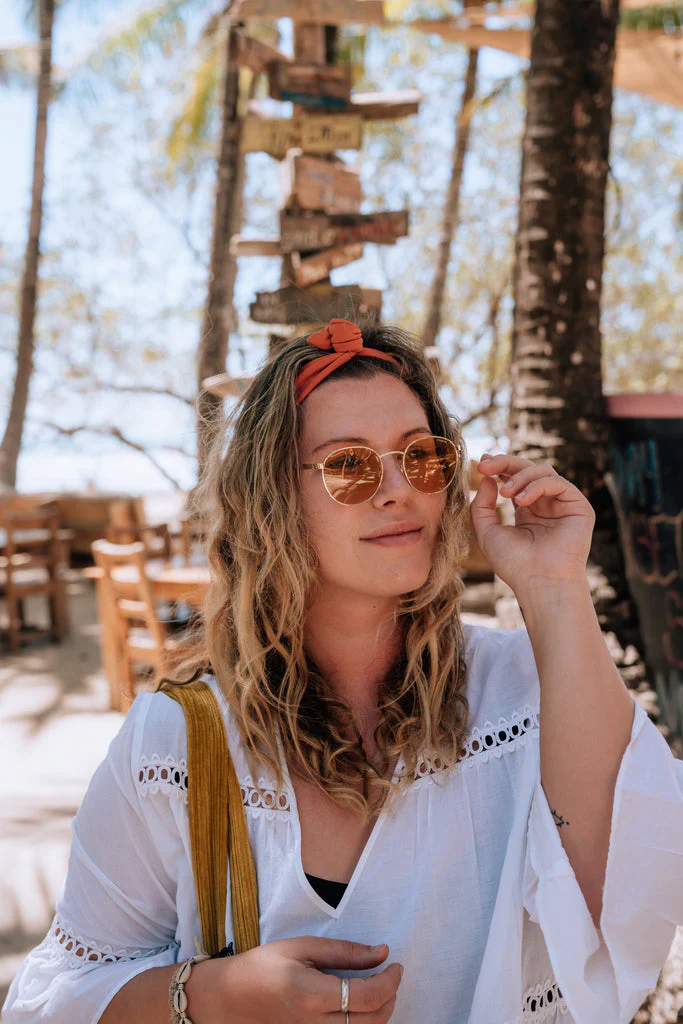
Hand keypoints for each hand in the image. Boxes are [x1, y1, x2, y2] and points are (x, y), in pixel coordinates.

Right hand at [187, 936, 402, 1022]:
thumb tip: (381, 953)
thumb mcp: (302, 947)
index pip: (368, 997)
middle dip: (391, 997)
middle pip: (373, 1022)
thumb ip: (344, 952)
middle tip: (390, 974)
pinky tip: (359, 1007)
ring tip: (377, 988)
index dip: (391, 980)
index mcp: (313, 996)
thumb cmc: (263, 965)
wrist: (230, 997)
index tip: (396, 963)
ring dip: (380, 1013)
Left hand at [470, 454, 594, 596]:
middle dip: (506, 463)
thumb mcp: (488, 532)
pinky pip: (559, 483)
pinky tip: (521, 501)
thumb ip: (482, 506)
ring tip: (506, 494)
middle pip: (528, 469)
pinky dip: (538, 486)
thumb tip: (487, 478)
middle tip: (486, 465)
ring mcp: (563, 505)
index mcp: (528, 511)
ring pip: (544, 471)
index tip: (482, 463)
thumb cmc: (514, 564)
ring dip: (520, 476)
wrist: (539, 583)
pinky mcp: (579, 507)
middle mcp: (546, 505)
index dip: (500, 467)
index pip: (515, 479)